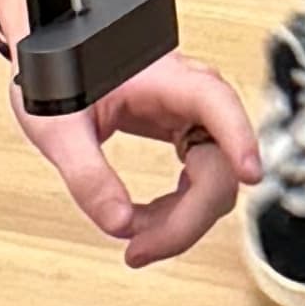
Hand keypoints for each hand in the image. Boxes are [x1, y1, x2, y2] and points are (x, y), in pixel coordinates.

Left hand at [7, 43, 258, 271]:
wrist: (53, 54)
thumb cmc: (58, 76)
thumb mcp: (58, 127)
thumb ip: (86, 175)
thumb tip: (118, 224)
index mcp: (165, 80)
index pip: (216, 102)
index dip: (238, 137)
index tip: (250, 175)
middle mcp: (191, 97)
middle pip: (218, 166)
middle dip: (186, 219)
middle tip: (138, 251)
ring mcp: (193, 118)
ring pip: (214, 181)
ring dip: (181, 220)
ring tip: (133, 240)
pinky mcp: (187, 135)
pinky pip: (198, 181)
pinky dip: (175, 210)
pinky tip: (143, 223)